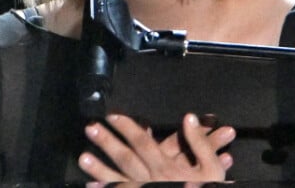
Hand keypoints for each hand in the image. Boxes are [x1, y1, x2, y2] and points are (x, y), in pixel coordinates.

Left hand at [78, 113, 234, 181]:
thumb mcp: (212, 168)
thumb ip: (200, 143)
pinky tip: (91, 185)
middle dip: (108, 142)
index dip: (127, 127)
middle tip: (91, 128)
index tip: (113, 115)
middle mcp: (152, 179)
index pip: (143, 142)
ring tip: (83, 157)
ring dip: (99, 169)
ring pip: (119, 179)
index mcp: (166, 166)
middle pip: (126, 158)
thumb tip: (190, 118)